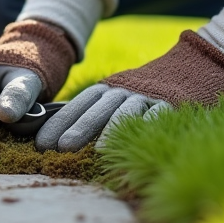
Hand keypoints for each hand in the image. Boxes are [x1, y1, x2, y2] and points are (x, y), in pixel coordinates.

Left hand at [34, 84, 169, 151]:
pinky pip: (157, 115)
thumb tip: (51, 139)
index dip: (59, 122)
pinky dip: (146, 127)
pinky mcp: (169, 105)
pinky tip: (135, 141)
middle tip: (63, 147)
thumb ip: (88, 115)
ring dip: (111, 130)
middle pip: (97, 109)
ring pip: (125, 112)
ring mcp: (145, 98)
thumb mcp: (111, 100)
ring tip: (98, 151)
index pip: (77, 105)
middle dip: (79, 127)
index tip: (42, 144)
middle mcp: (121, 92)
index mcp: (104, 91)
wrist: (181, 71)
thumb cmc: (136, 96)